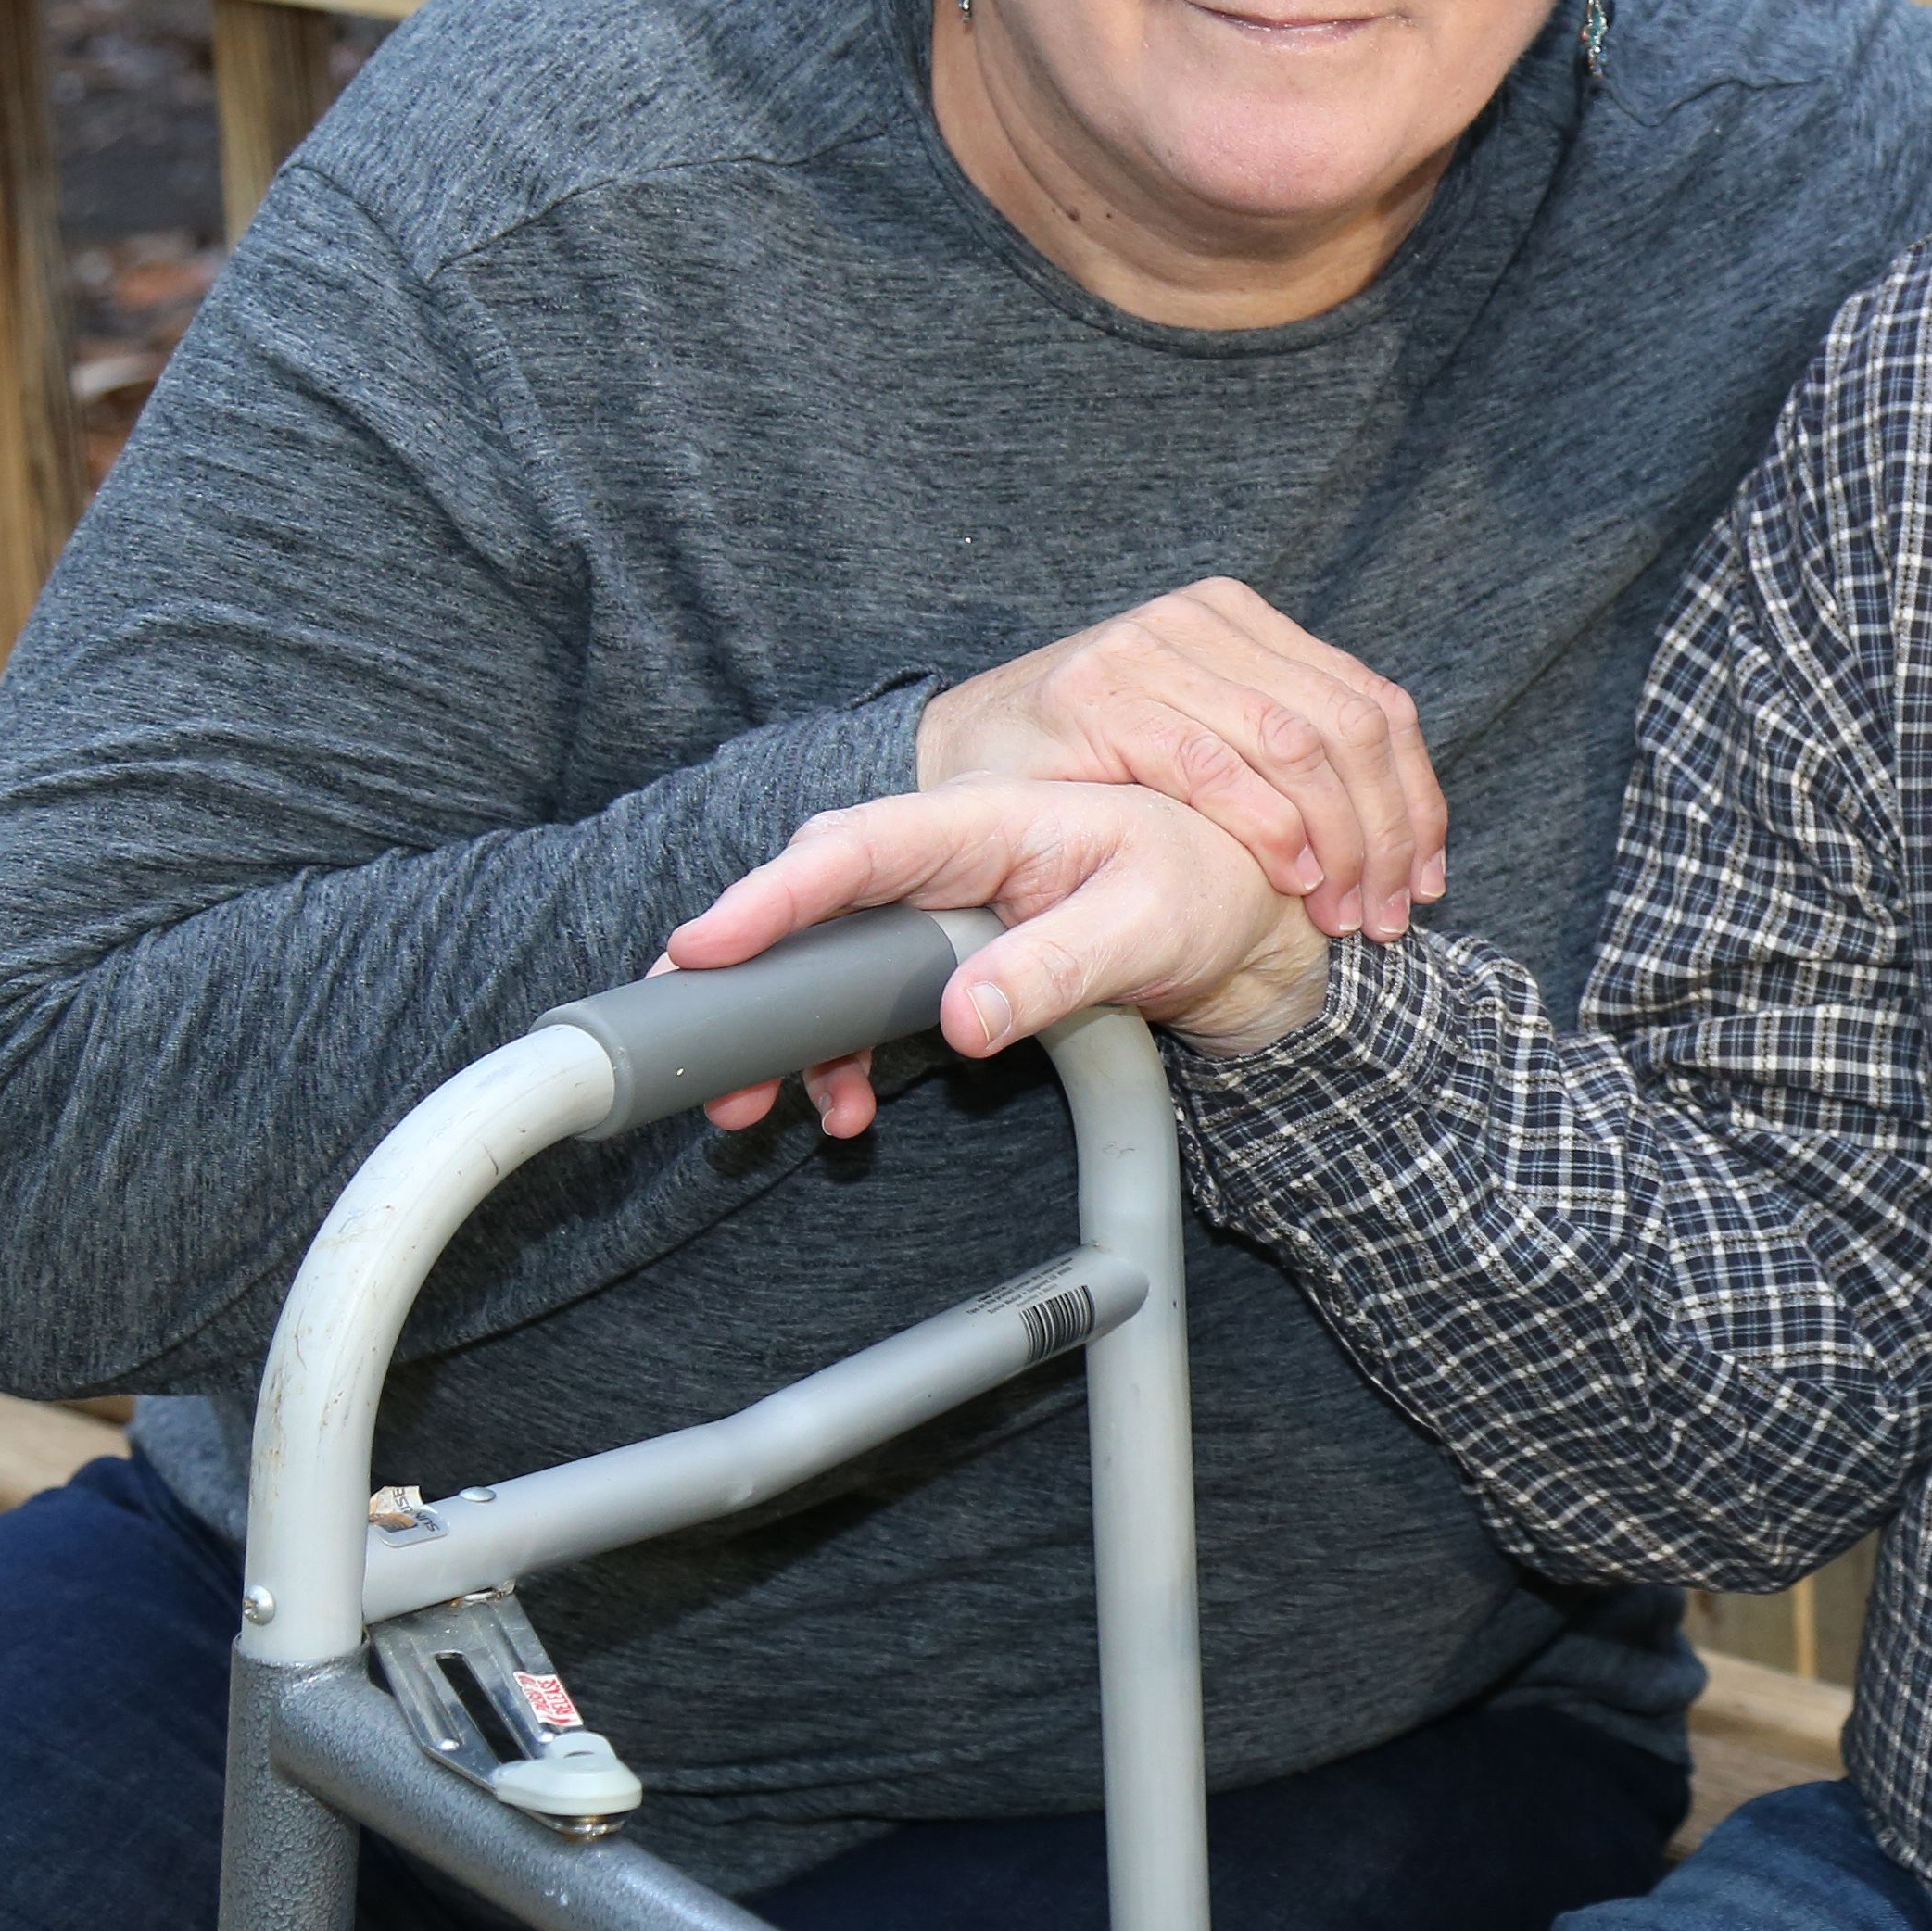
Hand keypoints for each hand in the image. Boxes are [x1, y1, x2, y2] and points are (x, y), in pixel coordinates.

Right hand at [666, 779, 1334, 1138]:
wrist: (1237, 919)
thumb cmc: (1200, 889)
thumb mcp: (1147, 924)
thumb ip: (1057, 966)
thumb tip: (963, 1016)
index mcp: (985, 822)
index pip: (859, 848)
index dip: (775, 894)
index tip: (706, 944)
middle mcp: (941, 860)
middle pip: (812, 908)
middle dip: (741, 977)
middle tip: (694, 1048)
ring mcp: (932, 914)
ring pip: (822, 967)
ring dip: (779, 1037)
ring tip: (749, 1105)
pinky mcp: (938, 963)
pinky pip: (863, 1010)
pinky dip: (838, 1060)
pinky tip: (844, 1108)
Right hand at [919, 582, 1446, 941]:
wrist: (961, 763)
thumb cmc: (1096, 769)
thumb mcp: (1211, 743)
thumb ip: (1291, 760)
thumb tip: (1407, 831)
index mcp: (1246, 621)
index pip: (1374, 705)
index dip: (1416, 801)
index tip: (1424, 882)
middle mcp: (1204, 619)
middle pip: (1349, 726)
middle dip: (1385, 832)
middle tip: (1387, 915)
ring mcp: (1148, 648)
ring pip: (1295, 742)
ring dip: (1337, 841)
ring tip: (1344, 912)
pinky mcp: (1097, 696)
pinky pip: (1209, 761)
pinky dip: (1263, 823)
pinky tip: (1290, 875)